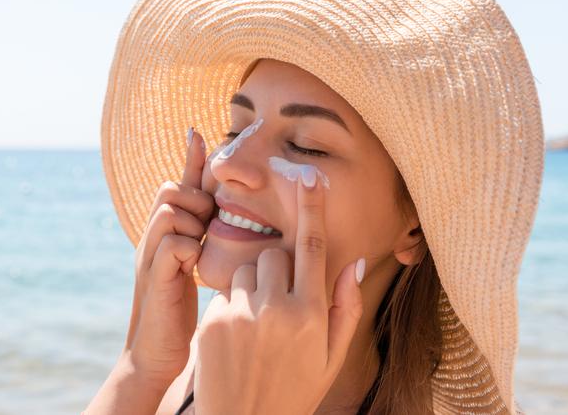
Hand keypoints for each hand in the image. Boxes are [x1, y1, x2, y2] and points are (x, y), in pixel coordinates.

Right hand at [122, 127, 214, 388]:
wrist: (157, 355)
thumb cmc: (180, 311)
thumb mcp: (194, 268)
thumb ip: (203, 239)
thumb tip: (221, 216)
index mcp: (166, 234)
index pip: (177, 185)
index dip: (189, 159)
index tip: (198, 131)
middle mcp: (153, 239)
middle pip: (169, 189)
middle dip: (194, 198)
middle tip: (207, 225)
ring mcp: (150, 256)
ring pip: (169, 210)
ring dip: (192, 221)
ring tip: (200, 246)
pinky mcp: (154, 278)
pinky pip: (171, 243)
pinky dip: (187, 248)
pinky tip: (195, 267)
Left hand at [194, 165, 364, 414]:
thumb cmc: (295, 390)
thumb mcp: (331, 357)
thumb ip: (346, 308)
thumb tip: (355, 261)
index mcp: (311, 315)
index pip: (313, 247)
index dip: (312, 207)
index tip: (309, 176)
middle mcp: (277, 309)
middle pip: (274, 255)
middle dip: (277, 270)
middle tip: (277, 303)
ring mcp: (242, 315)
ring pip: (246, 270)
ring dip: (252, 286)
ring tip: (255, 326)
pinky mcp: (213, 321)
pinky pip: (224, 292)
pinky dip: (232, 305)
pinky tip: (236, 338)